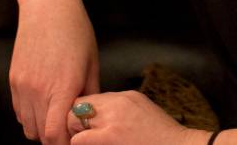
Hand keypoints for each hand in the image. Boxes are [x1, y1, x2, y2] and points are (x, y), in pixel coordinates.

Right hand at [10, 0, 100, 144]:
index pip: (55, 134)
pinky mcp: (13, 80)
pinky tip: (45, 104)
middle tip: (69, 130)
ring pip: (28, 126)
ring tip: (57, 116)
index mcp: (62, 87)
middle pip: (41, 135)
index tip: (76, 138)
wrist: (47, 5)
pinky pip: (19, 111)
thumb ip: (91, 93)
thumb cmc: (74, 29)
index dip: (66, 142)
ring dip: (42, 128)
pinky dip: (31, 116)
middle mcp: (38, 89)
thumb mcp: (92, 62)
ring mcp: (22, 85)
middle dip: (56, 137)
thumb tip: (90, 114)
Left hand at [67, 91, 210, 144]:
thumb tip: (100, 115)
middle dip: (74, 122)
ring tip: (82, 143)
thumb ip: (122, 109)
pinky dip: (77, 143)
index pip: (90, 98)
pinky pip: (79, 139)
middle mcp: (118, 102)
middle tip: (78, 138)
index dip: (82, 114)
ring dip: (74, 133)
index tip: (84, 128)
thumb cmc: (163, 138)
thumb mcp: (143, 112)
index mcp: (126, 96)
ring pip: (73, 119)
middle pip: (79, 105)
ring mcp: (113, 118)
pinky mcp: (110, 136)